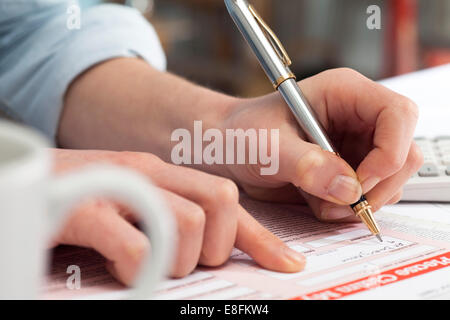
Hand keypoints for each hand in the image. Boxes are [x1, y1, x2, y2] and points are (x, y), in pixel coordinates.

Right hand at [50, 149, 304, 284]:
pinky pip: (137, 245)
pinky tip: (125, 268)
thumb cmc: (85, 199)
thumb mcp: (137, 205)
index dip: (261, 237)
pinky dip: (140, 267)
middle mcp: (150, 174)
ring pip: (188, 222)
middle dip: (216, 244)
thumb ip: (171, 219)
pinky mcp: (87, 211)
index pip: (229, 201)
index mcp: (166, 175)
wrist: (28, 179)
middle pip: (221, 201)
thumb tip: (207, 252)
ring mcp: (120, 188)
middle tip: (188, 261)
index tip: (287, 263)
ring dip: (179, 258)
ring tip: (152, 263)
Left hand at [222, 68, 422, 220]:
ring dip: (362, 202)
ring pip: (392, 179)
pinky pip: (371, 195)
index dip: (390, 151)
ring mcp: (356, 146)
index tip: (359, 181)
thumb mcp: (268, 147)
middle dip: (378, 186)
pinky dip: (351, 209)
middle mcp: (358, 118)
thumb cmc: (243, 134)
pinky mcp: (349, 170)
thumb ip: (306, 165)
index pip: (398, 114)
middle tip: (341, 203)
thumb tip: (349, 188)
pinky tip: (321, 204)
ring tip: (321, 204)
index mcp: (344, 93)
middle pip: (404, 152)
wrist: (229, 150)